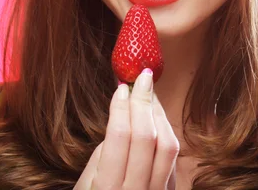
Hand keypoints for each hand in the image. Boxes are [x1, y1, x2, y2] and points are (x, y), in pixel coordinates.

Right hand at [74, 70, 178, 189]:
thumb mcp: (85, 185)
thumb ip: (105, 153)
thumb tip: (124, 117)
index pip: (120, 139)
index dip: (121, 108)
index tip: (121, 87)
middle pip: (148, 138)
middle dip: (144, 103)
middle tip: (142, 77)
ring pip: (168, 146)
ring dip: (159, 114)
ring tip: (149, 93)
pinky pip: (172, 157)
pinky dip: (165, 131)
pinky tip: (156, 116)